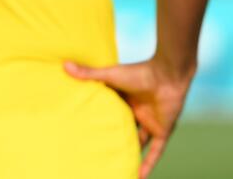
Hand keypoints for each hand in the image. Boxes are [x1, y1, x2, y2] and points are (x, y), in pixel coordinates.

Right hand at [65, 57, 194, 178]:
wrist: (167, 75)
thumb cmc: (139, 72)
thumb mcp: (111, 75)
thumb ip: (89, 74)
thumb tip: (64, 65)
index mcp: (125, 98)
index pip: (111, 110)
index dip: (101, 118)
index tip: (86, 126)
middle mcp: (137, 111)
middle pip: (124, 128)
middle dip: (114, 137)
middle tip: (98, 150)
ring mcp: (150, 122)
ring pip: (139, 142)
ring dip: (131, 153)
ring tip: (117, 166)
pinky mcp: (162, 131)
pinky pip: (155, 151)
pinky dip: (148, 164)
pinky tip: (140, 176)